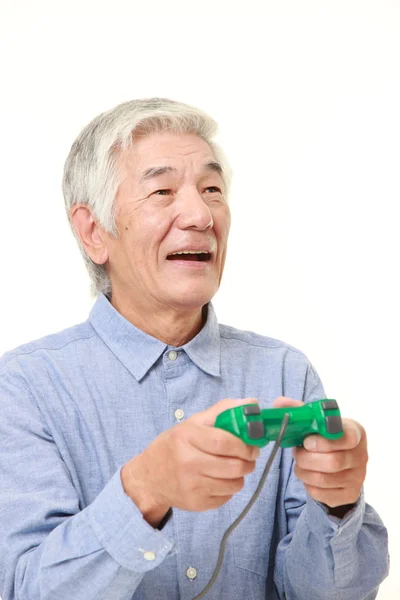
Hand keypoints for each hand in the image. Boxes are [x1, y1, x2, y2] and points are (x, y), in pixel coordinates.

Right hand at [121, 398, 260, 524]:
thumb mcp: (193, 423)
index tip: (253, 445)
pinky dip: (229, 489)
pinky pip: (226, 497)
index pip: (223, 442)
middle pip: (233, 466)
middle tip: (249, 457)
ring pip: (234, 484)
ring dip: (240, 475)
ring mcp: (192, 486)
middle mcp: (188, 462)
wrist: (149, 478)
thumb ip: (223, 411)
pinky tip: (219, 479)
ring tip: (234, 467)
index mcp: (186, 437)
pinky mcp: (196, 503)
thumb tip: (252, 403)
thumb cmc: (175, 446)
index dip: (244, 445)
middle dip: (248, 461)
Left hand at [274, 397, 367, 513]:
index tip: (306, 441)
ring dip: (304, 471)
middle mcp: (361, 456)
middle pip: (333, 462)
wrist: (343, 464)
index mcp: (356, 433)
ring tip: (299, 463)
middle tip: (297, 453)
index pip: (347, 437)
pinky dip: (308, 484)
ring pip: (324, 479)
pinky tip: (307, 475)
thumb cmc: (327, 438)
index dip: (324, 441)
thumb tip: (279, 403)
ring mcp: (357, 478)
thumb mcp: (318, 422)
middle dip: (306, 458)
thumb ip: (300, 411)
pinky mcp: (349, 494)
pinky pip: (322, 493)